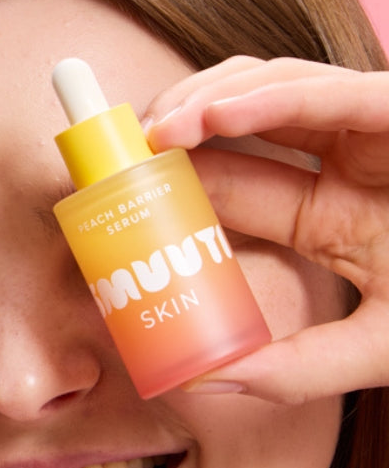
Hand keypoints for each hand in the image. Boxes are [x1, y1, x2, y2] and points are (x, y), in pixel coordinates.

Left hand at [144, 56, 388, 401]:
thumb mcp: (378, 349)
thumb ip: (296, 369)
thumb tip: (198, 377)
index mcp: (334, 217)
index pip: (235, 192)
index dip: (170, 189)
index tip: (106, 199)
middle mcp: (347, 166)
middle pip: (240, 129)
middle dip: (172, 130)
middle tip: (111, 150)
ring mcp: (375, 131)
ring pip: (271, 93)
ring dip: (204, 103)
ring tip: (150, 132)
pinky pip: (328, 90)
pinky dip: (266, 95)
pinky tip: (208, 116)